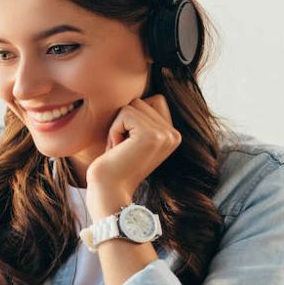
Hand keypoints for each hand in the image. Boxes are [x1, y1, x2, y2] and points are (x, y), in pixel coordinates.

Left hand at [85, 95, 180, 214]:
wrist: (109, 192)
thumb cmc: (113, 165)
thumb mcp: (132, 138)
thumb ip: (142, 117)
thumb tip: (135, 93)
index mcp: (173, 135)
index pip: (152, 100)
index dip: (131, 119)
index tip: (127, 145)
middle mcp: (174, 134)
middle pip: (141, 100)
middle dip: (123, 122)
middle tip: (122, 149)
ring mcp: (165, 134)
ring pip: (132, 104)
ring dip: (117, 126)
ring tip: (120, 150)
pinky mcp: (151, 135)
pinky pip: (124, 113)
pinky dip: (114, 130)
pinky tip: (117, 150)